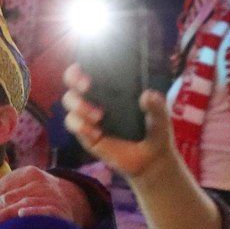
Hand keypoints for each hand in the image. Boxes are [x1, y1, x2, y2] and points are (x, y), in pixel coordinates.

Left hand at [0, 166, 92, 228]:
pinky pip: (45, 209)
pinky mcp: (60, 208)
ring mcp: (50, 194)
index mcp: (25, 174)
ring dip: (3, 214)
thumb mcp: (21, 187)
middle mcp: (37, 181)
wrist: (74, 201)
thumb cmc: (38, 195)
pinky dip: (33, 212)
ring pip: (22, 203)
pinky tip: (20, 216)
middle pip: (6, 197)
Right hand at [61, 64, 178, 182]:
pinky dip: (81, 126)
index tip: (88, 72)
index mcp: (111, 88)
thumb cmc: (154, 131)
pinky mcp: (86, 135)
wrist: (151, 160)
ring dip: (79, 107)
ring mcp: (88, 117)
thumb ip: (157, 107)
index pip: (88, 70)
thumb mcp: (160, 118)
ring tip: (99, 116)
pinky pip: (74, 125)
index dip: (81, 68)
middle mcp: (96, 99)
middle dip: (74, 81)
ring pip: (69, 103)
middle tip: (87, 87)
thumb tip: (148, 95)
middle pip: (72, 82)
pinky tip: (96, 133)